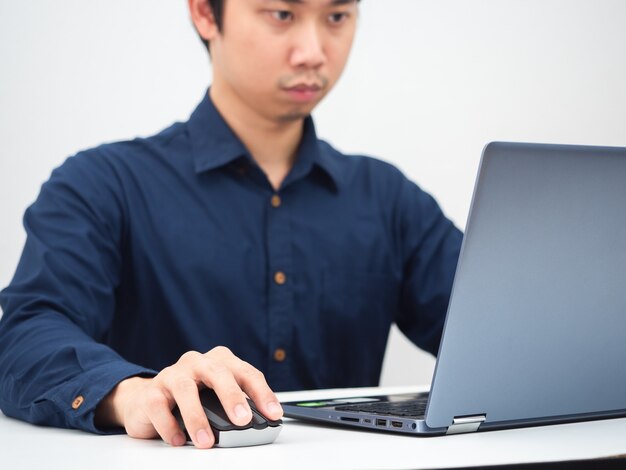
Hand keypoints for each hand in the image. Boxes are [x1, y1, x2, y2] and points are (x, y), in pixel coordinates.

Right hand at [95, 346, 282, 447]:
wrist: (146, 400)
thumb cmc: (192, 398)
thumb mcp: (218, 398)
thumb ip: (236, 405)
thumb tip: (260, 424)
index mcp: (220, 361)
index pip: (246, 373)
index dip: (262, 393)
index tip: (274, 414)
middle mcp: (198, 362)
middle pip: (218, 373)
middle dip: (232, 397)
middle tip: (242, 420)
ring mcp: (173, 374)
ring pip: (185, 389)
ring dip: (197, 417)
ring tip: (206, 441)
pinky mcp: (151, 391)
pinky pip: (159, 406)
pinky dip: (169, 425)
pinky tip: (178, 440)